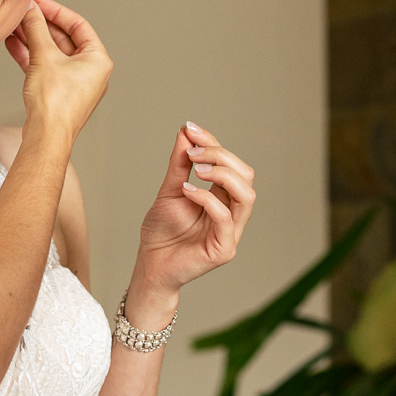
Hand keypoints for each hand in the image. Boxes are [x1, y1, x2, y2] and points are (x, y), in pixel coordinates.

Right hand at [6, 0, 111, 136]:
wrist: (47, 136)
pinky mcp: (59, 92)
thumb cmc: (55, 102)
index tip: (38, 3)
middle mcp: (90, 71)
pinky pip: (45, 66)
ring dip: (32, 39)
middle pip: (64, 38)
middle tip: (23, 13)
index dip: (57, 11)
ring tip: (13, 26)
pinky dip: (30, 55)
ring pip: (52, 52)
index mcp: (98, 60)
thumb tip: (30, 10)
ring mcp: (75, 82)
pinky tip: (12, 44)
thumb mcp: (44, 56)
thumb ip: (36, 29)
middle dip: (41, 25)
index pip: (79, 25)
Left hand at [133, 122, 255, 295]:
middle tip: (193, 152)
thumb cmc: (161, 231)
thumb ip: (180, 164)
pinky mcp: (224, 250)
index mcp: (225, 199)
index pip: (233, 166)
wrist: (150, 265)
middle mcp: (233, 214)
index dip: (215, 144)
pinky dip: (207, 198)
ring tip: (196, 168)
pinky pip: (225, 218)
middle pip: (246, 176)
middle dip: (222, 156)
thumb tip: (186, 131)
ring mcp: (231, 233)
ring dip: (222, 174)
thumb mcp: (170, 189)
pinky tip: (186, 190)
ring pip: (246, 195)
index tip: (191, 130)